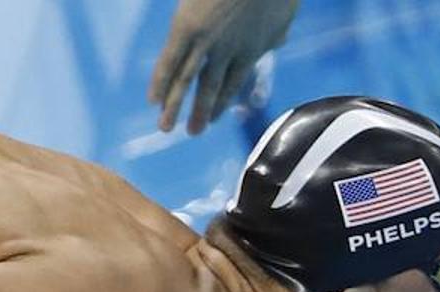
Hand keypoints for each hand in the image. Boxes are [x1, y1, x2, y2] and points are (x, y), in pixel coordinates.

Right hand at [149, 0, 298, 134]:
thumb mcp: (285, 10)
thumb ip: (280, 29)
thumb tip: (281, 42)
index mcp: (253, 47)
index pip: (234, 80)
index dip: (223, 100)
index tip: (215, 117)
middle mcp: (229, 52)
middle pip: (211, 87)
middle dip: (201, 111)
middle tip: (193, 132)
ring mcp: (207, 41)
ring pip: (187, 80)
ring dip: (175, 106)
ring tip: (165, 128)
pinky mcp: (187, 28)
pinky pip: (170, 60)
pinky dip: (160, 81)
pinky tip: (153, 101)